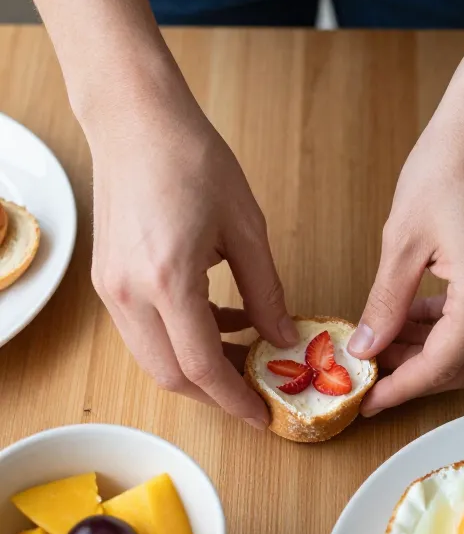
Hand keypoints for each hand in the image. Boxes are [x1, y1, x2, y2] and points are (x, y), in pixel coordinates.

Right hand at [85, 63, 297, 427]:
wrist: (134, 120)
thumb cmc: (191, 158)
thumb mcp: (246, 228)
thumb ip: (266, 291)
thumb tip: (283, 336)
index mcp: (167, 280)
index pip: (200, 366)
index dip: (234, 398)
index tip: (261, 412)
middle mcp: (131, 293)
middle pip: (170, 375)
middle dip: (215, 393)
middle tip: (254, 391)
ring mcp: (113, 289)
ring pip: (154, 358)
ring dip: (197, 366)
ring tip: (243, 352)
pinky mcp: (109, 280)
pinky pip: (144, 331)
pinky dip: (180, 339)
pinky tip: (218, 320)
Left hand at [348, 73, 463, 414]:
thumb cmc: (449, 164)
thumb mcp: (402, 241)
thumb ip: (385, 303)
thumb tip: (365, 348)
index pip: (440, 366)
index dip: (399, 389)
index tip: (366, 402)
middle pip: (460, 367)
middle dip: (411, 377)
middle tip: (368, 378)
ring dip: (426, 353)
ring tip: (380, 346)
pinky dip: (444, 329)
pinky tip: (409, 319)